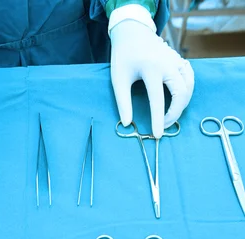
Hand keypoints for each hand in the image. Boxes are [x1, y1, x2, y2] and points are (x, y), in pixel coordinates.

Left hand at [110, 20, 193, 137]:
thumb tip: (127, 124)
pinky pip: (190, 78)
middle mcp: (168, 64)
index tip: (158, 135)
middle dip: (175, 113)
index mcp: (151, 68)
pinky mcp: (180, 60)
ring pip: (189, 86)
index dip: (158, 119)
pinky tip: (178, 99)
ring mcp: (176, 61)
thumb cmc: (124, 57)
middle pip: (181, 93)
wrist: (133, 32)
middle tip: (164, 126)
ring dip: (183, 104)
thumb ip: (123, 102)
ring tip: (170, 116)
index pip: (158, 99)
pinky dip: (187, 91)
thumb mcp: (118, 79)